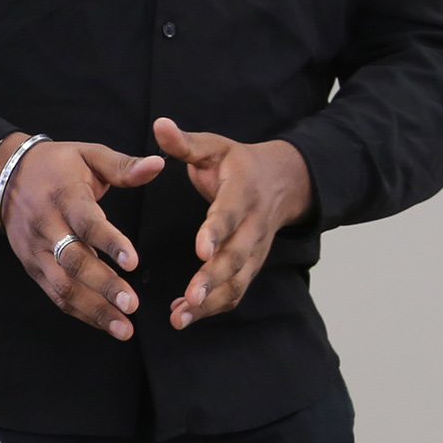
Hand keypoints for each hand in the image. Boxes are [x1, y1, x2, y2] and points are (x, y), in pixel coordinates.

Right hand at [0, 135, 162, 338]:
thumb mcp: (88, 155)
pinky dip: (80, 312)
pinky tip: (105, 324)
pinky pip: (55, 294)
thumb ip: (124, 165)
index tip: (133, 262)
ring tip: (124, 327)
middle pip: (74, 261)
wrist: (6, 175)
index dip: (109, 243)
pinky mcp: (32, 267)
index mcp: (64, 197)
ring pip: (63, 286)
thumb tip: (158, 165)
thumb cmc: (56, 165)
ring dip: (93, 310)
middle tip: (132, 305)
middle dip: (103, 286)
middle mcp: (47, 227)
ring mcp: (37, 251)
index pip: (87, 223)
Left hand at [153, 119, 311, 327]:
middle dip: (214, 278)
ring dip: (211, 302)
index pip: (230, 214)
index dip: (216, 231)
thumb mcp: (214, 147)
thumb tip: (159, 124)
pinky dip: (214, 307)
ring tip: (181, 317)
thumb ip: (184, 143)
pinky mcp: (251, 265)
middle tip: (190, 297)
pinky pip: (236, 291)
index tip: (200, 249)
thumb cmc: (238, 164)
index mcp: (242, 193)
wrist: (283, 182)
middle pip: (237, 256)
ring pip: (238, 281)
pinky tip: (185, 315)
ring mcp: (255, 249)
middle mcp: (253, 225)